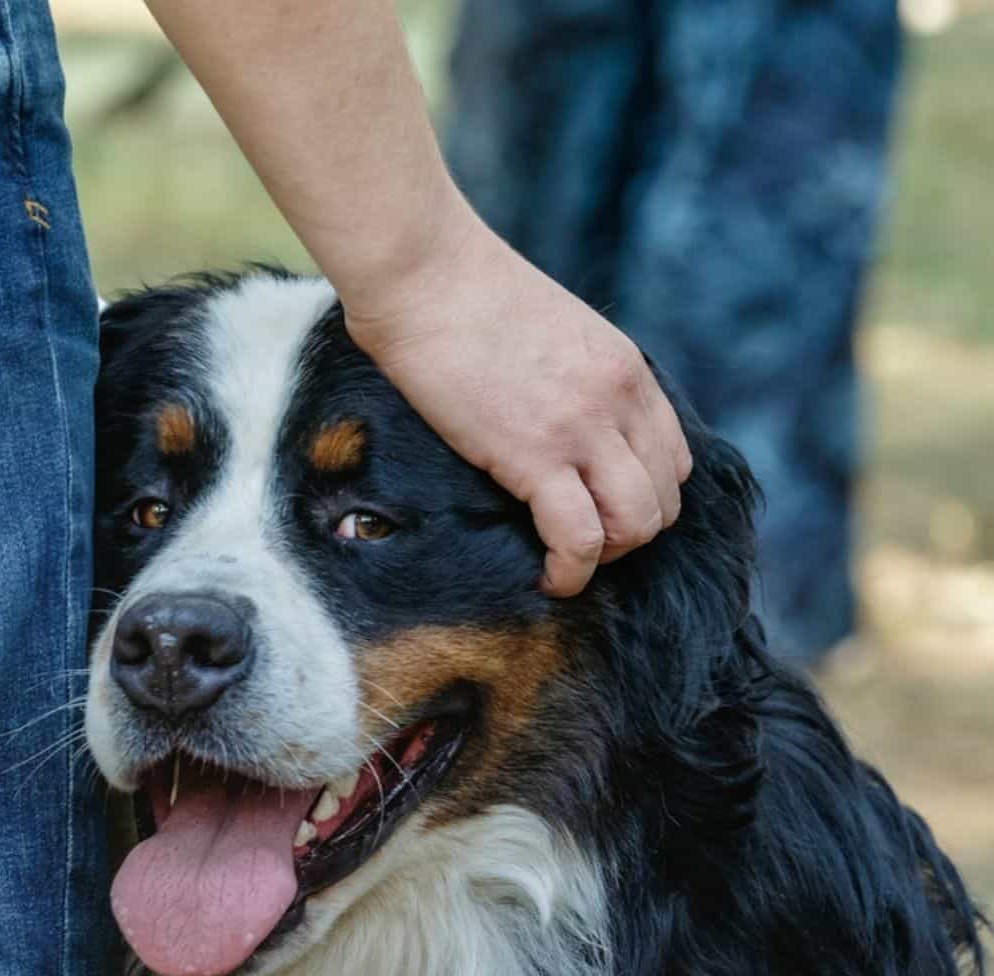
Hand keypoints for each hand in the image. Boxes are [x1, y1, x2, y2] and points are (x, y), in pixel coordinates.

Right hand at [342, 205, 691, 596]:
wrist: (424, 274)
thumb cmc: (461, 294)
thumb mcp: (549, 329)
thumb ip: (569, 375)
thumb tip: (549, 414)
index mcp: (625, 369)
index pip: (672, 457)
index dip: (641, 497)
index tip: (598, 510)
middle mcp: (619, 400)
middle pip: (663, 499)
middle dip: (627, 535)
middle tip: (578, 542)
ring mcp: (582, 428)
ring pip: (636, 525)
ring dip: (606, 557)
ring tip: (564, 563)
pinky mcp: (534, 454)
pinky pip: (580, 538)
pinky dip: (571, 573)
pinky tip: (547, 580)